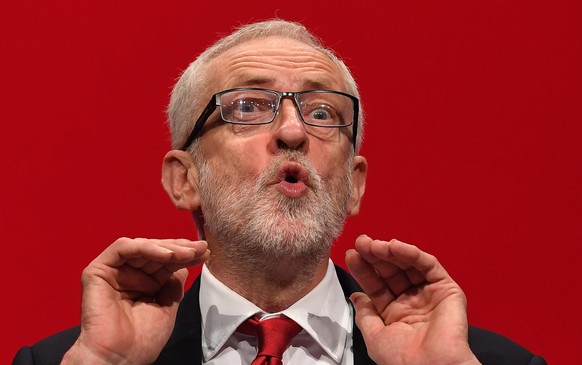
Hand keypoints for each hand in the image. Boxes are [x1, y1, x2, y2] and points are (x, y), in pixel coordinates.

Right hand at [61, 238, 208, 364]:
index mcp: (143, 284)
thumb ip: (173, 285)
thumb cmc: (140, 341)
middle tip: (200, 248)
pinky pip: (123, 248)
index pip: (165, 262)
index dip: (185, 255)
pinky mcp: (98, 270)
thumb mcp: (167, 308)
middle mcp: (128, 275)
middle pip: (155, 251)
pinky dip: (146, 247)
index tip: (205, 253)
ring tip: (187, 253)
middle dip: (180, 248)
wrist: (119, 358)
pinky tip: (167, 255)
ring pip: (142, 246)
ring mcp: (113, 271)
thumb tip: (184, 265)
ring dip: (167, 247)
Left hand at [345, 235, 479, 364]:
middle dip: (374, 256)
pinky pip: (428, 265)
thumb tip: (355, 296)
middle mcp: (412, 301)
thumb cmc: (403, 360)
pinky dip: (411, 253)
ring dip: (390, 251)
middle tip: (361, 242)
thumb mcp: (375, 336)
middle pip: (391, 271)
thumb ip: (365, 314)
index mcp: (395, 314)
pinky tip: (394, 246)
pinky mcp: (446, 289)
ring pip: (408, 265)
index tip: (351, 255)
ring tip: (374, 244)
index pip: (376, 285)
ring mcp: (429, 294)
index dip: (364, 270)